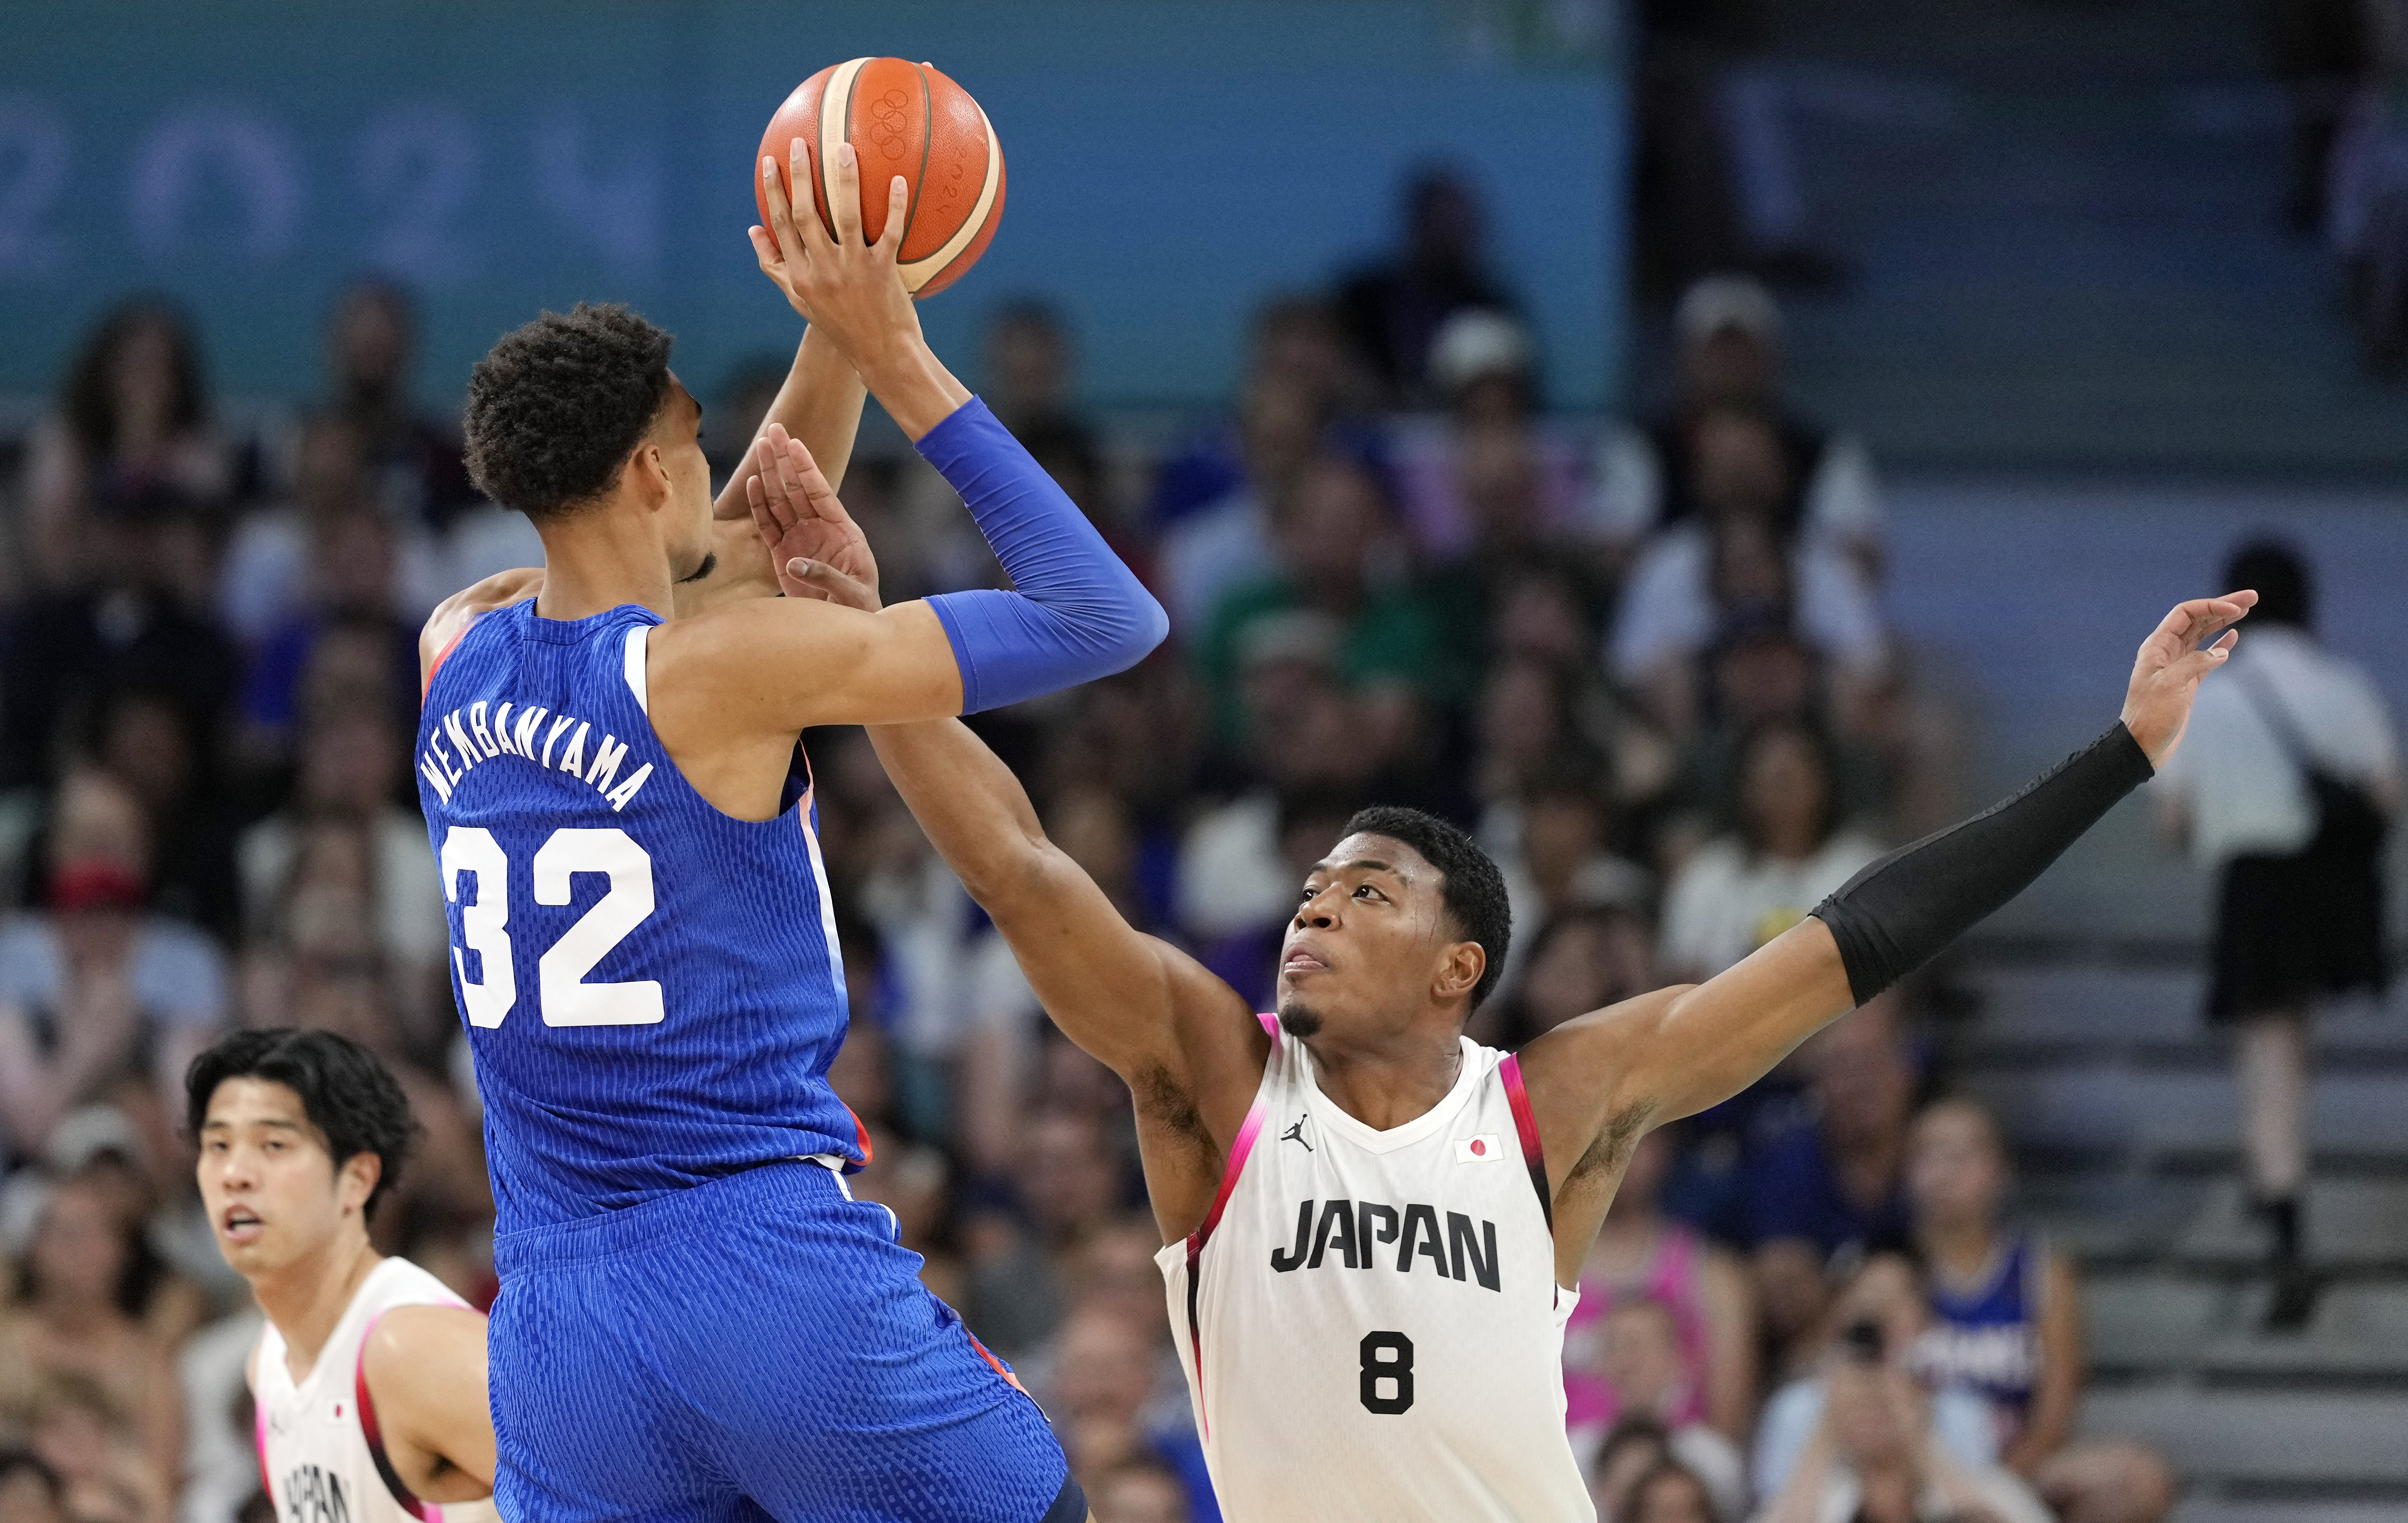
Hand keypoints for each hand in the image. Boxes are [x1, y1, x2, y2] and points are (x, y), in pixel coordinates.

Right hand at [744, 423, 880, 608]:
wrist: (848, 622)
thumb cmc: (858, 605)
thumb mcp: (851, 592)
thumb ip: (826, 576)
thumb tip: (795, 564)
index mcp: (841, 529)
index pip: (820, 492)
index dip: (807, 468)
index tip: (795, 444)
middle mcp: (819, 528)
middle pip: (797, 487)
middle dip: (785, 459)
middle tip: (774, 430)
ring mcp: (800, 538)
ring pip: (781, 500)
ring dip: (770, 474)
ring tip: (761, 446)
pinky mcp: (783, 554)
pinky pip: (768, 525)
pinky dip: (760, 505)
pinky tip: (753, 483)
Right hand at [749, 139, 922, 372]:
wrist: (880, 355)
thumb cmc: (840, 325)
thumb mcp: (801, 300)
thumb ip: (776, 266)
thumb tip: (753, 230)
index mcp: (800, 276)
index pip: (781, 225)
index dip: (774, 191)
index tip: (771, 161)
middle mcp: (823, 271)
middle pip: (805, 215)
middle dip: (799, 177)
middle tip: (800, 144)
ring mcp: (853, 270)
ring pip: (847, 217)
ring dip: (845, 181)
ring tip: (843, 149)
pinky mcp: (883, 273)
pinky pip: (891, 233)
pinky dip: (895, 206)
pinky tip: (897, 179)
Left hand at [2119, 589, 2255, 766]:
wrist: (2142, 746)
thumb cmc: (2150, 717)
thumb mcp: (2171, 686)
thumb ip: (2195, 664)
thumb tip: (2220, 652)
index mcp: (2157, 647)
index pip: (2185, 614)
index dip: (2211, 607)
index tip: (2237, 609)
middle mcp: (2166, 652)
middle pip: (2197, 620)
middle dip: (2223, 607)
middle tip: (2252, 596)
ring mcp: (2177, 667)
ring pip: (2203, 636)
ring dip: (2224, 622)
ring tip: (2247, 609)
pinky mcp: (2187, 683)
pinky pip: (2205, 657)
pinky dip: (2220, 645)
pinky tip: (2233, 636)